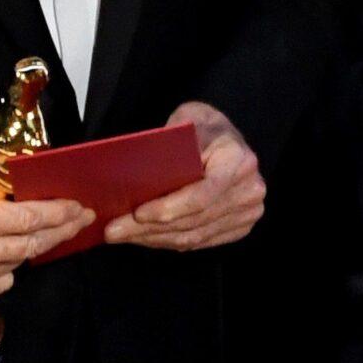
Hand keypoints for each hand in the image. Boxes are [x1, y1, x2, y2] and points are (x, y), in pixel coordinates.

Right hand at [0, 147, 91, 303]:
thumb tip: (18, 159)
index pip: (24, 218)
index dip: (56, 213)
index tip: (78, 206)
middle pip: (29, 245)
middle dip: (60, 231)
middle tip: (81, 219)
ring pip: (18, 264)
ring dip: (38, 247)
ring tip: (53, 231)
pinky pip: (2, 281)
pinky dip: (11, 266)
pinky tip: (12, 249)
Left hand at [103, 101, 265, 250]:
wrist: (225, 136)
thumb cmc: (200, 127)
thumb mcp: (184, 120)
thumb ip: (168, 146)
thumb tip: (137, 178)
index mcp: (237, 160)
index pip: (201, 195)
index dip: (168, 209)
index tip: (136, 214)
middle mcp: (249, 189)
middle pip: (193, 220)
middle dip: (148, 229)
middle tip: (112, 231)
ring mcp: (248, 211)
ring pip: (193, 236)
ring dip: (153, 239)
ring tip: (121, 235)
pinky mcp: (240, 225)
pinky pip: (200, 242)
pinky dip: (168, 241)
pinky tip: (143, 237)